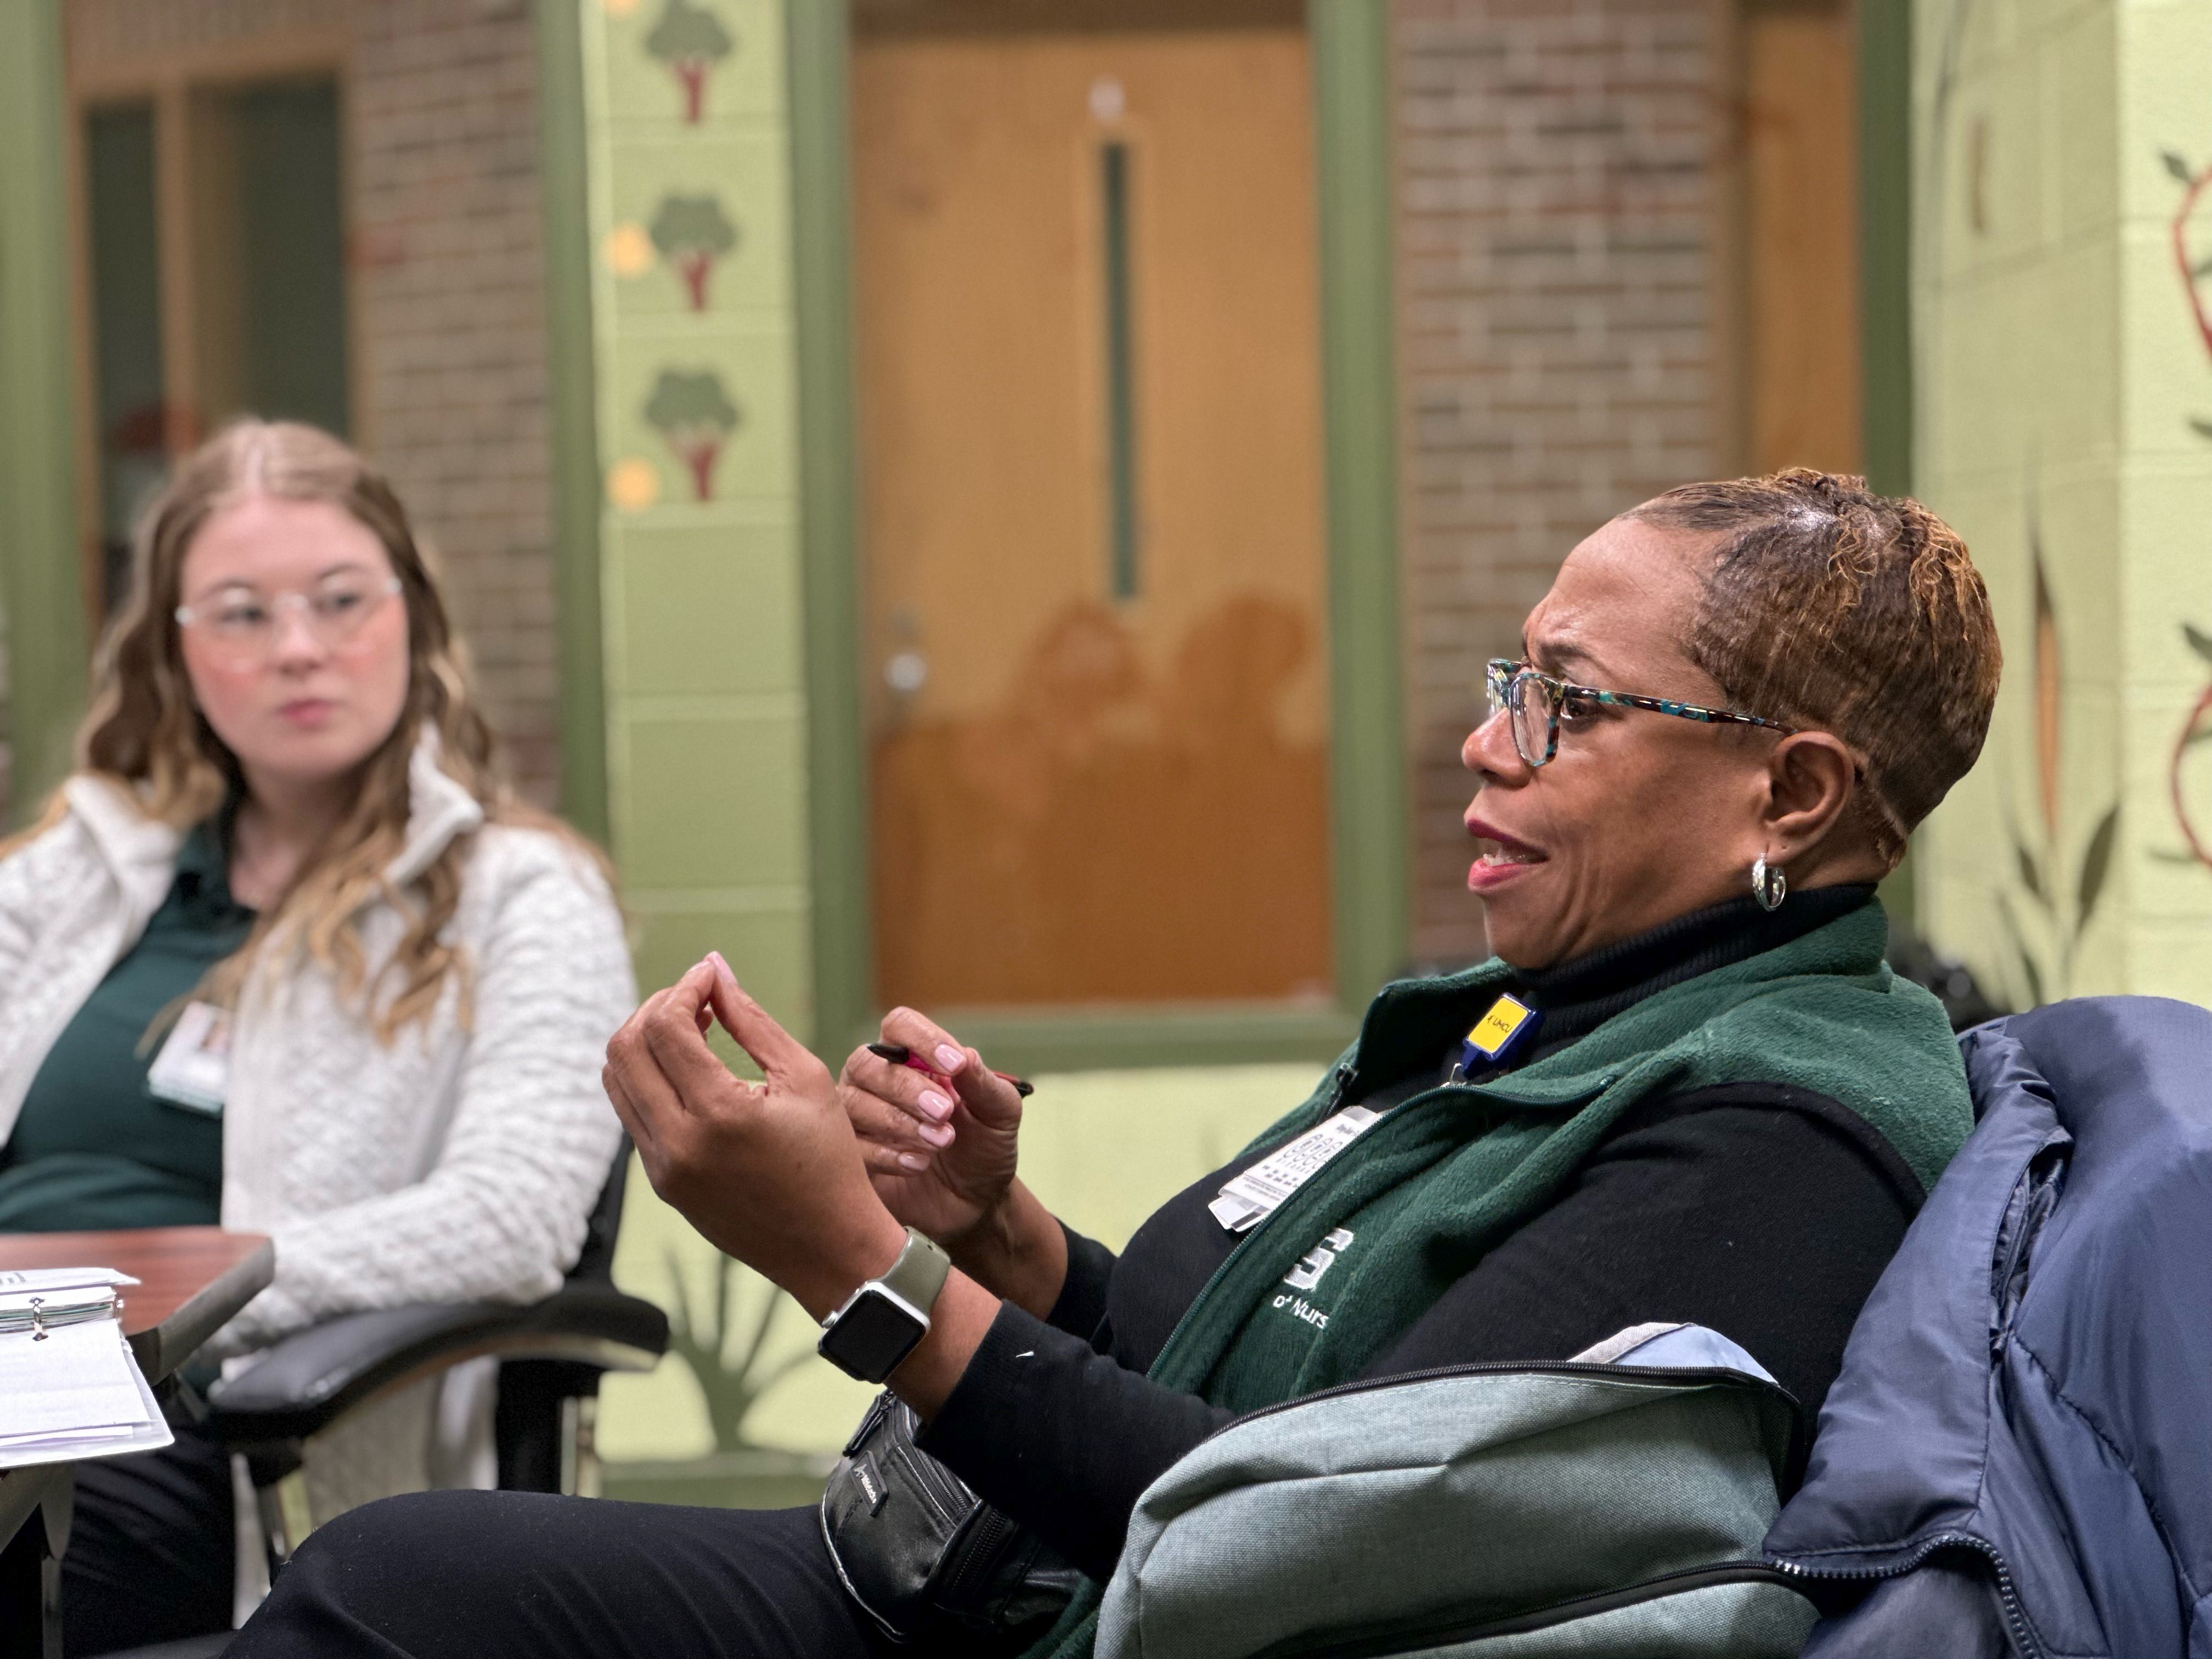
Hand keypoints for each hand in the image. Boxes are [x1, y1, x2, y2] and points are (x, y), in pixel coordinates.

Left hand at [602, 955, 905, 1320]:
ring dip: (645, 1042)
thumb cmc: (829, 1160)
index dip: (685, 988)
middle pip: (625, 1048)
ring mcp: (662, 1169)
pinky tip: (692, 1070)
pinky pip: (633, 1113)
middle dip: (656, 1008)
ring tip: (692, 1030)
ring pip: (617, 1080)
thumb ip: (752, 1021)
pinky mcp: (661, 1183)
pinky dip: (650, 1078)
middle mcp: (677, 1144)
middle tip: (697, 999)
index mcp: (717, 1115)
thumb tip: (715, 971)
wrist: (828, 1248)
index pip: (666, 1027)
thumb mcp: (805, 1078)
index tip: (710, 976)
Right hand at [837, 1007, 1024, 1247]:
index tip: (954, 1067)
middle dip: (907, 1087)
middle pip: (867, 1062)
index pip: (899, 1025)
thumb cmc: (984, 1147)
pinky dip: (886, 1154)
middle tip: (945, 1112)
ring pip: (852, 1103)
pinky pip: (848, 1147)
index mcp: (911, 1058)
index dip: (922, 1039)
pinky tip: (919, 1164)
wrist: (977, 1204)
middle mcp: (875, 1081)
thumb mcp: (1000, 1114)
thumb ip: (984, 1083)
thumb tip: (966, 1056)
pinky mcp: (850, 1158)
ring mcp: (857, 1119)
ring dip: (898, 1122)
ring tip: (940, 1142)